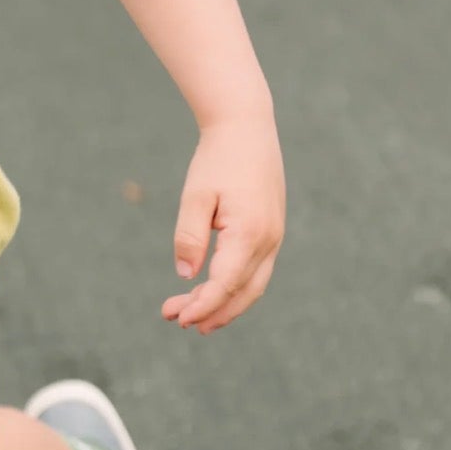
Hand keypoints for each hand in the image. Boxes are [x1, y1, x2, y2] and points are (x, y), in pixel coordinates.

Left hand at [162, 114, 284, 334]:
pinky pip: (256, 272)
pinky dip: (235, 289)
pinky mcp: (270, 233)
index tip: (178, 318)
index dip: (203, 305)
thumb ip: (190, 236)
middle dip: (211, 312)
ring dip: (224, 305)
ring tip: (192, 318)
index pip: (226, 283)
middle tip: (176, 321)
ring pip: (252, 287)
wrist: (246, 129)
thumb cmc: (217, 159)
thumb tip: (185, 276)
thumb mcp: (195, 196)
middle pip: (242, 293)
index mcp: (250, 232)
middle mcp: (269, 240)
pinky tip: (211, 292)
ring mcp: (274, 238)